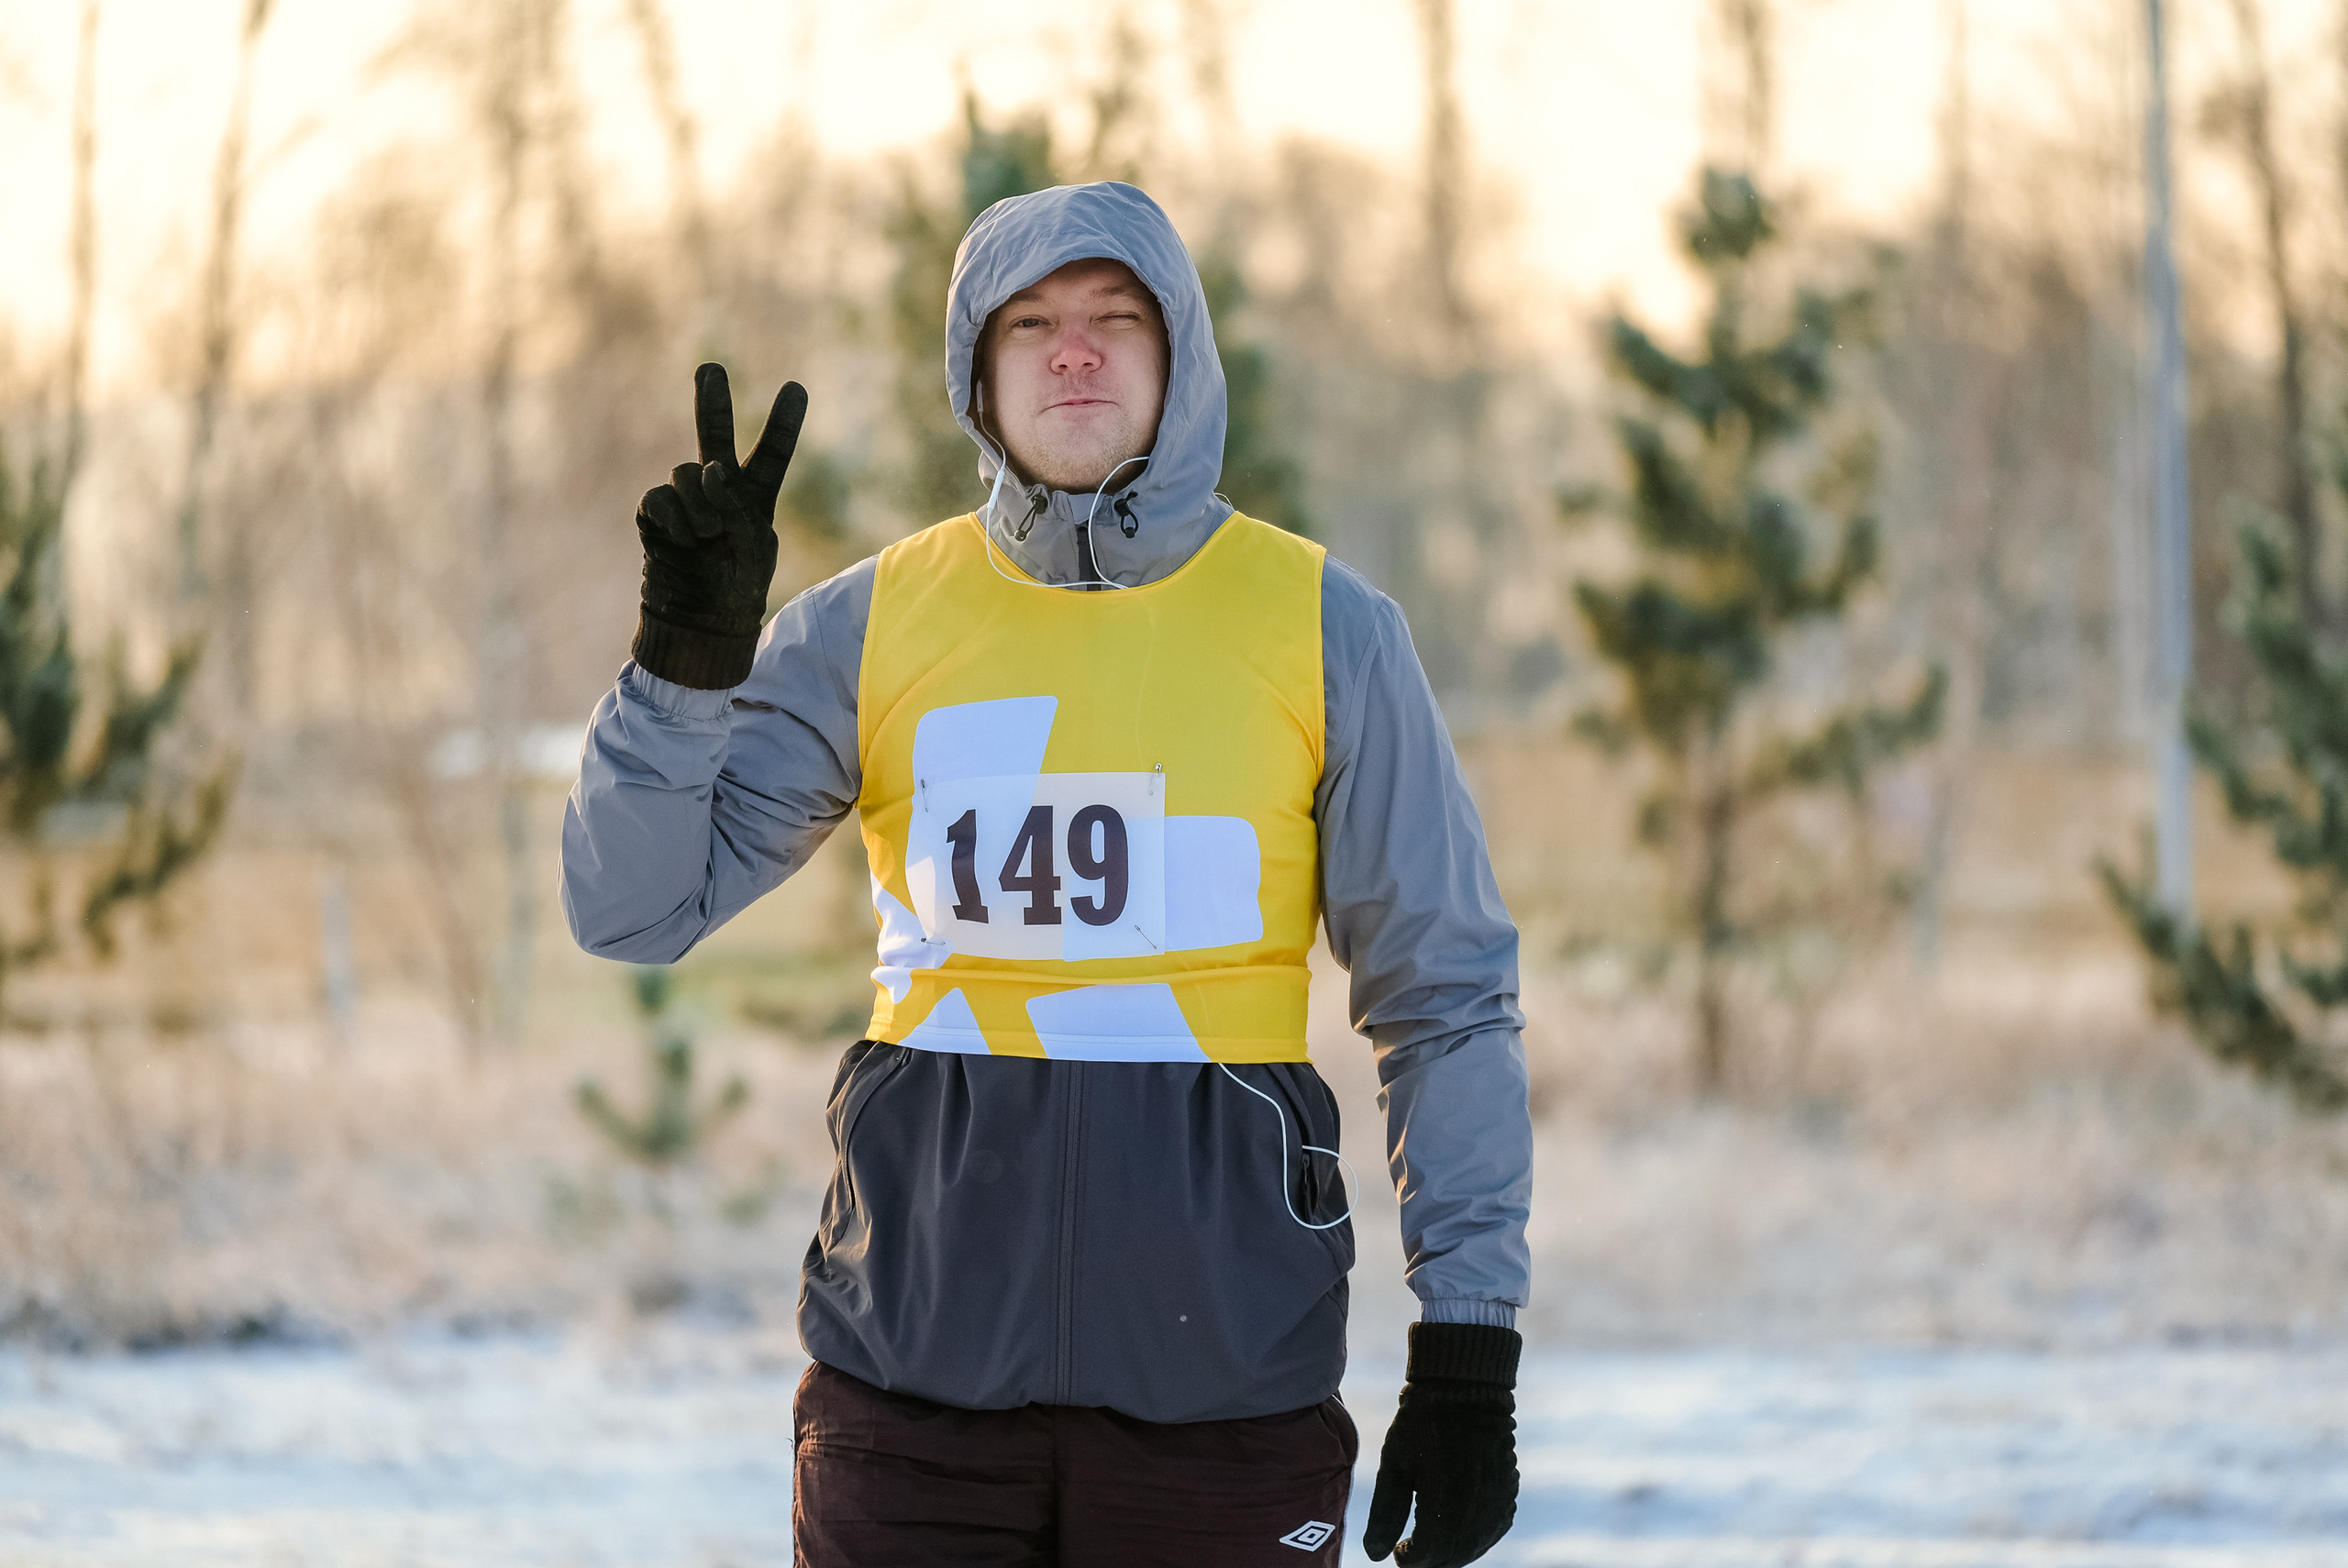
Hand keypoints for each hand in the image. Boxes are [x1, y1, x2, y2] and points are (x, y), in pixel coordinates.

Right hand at [632, 363, 807, 688]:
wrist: (699, 622)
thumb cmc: (737, 588)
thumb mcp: (752, 547)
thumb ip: (736, 503)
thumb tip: (708, 468)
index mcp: (755, 498)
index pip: (771, 454)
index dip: (782, 422)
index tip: (795, 387)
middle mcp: (719, 491)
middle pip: (714, 434)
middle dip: (711, 400)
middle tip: (710, 368)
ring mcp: (684, 500)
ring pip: (686, 471)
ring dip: (700, 503)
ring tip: (708, 537)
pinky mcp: (655, 514)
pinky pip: (660, 497)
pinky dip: (674, 518)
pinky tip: (684, 541)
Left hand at [1363, 1322, 1520, 1567]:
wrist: (1464, 1386)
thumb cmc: (1421, 1422)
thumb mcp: (1394, 1465)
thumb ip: (1385, 1514)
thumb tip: (1376, 1555)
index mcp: (1444, 1506)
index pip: (1426, 1556)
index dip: (1409, 1558)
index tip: (1398, 1549)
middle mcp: (1476, 1509)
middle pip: (1452, 1557)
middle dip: (1431, 1559)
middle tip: (1412, 1548)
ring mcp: (1498, 1500)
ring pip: (1476, 1546)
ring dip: (1453, 1551)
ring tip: (1431, 1539)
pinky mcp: (1509, 1489)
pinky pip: (1495, 1528)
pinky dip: (1476, 1537)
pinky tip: (1459, 1526)